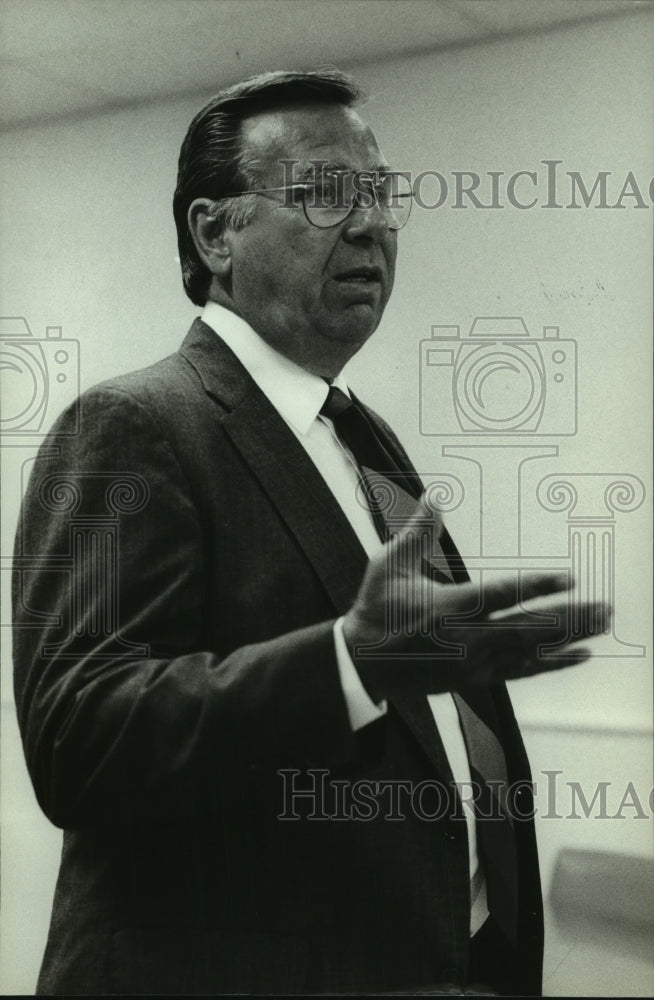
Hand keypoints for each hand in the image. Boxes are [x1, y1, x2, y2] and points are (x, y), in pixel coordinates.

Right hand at [342, 498, 611, 700]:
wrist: (361, 663)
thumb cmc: (375, 610)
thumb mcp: (389, 565)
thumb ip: (418, 532)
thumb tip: (434, 497)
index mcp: (448, 608)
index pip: (503, 595)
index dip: (539, 585)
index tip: (570, 577)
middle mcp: (467, 639)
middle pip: (530, 628)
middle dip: (571, 617)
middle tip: (606, 607)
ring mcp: (474, 663)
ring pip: (532, 650)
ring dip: (571, 637)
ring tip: (602, 625)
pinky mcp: (475, 678)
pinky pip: (523, 671)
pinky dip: (553, 663)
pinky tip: (578, 655)